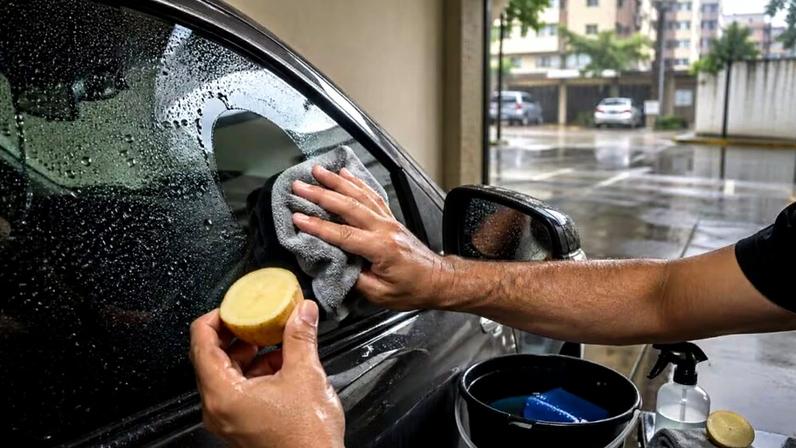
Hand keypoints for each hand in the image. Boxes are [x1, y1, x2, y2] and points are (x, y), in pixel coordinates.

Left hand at [189, 301, 343, 447]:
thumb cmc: (306, 437)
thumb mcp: (305, 374)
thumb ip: (300, 336)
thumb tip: (302, 311)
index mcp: (223, 394)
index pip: (201, 342)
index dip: (216, 317)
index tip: (234, 305)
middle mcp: (218, 408)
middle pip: (211, 357)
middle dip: (235, 333)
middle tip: (254, 316)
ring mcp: (228, 418)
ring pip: (226, 373)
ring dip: (247, 351)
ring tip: (272, 338)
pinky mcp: (241, 424)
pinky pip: (238, 388)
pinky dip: (254, 370)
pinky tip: (279, 362)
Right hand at [290, 166, 453, 309]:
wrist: (437, 280)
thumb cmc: (413, 289)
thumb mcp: (380, 294)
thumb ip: (355, 279)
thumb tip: (334, 265)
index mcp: (381, 248)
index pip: (343, 234)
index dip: (318, 226)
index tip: (298, 218)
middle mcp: (384, 229)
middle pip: (348, 206)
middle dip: (321, 193)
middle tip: (300, 185)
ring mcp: (388, 220)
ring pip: (359, 195)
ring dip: (336, 181)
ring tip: (318, 171)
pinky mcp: (390, 218)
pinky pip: (371, 195)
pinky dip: (357, 182)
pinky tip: (345, 174)